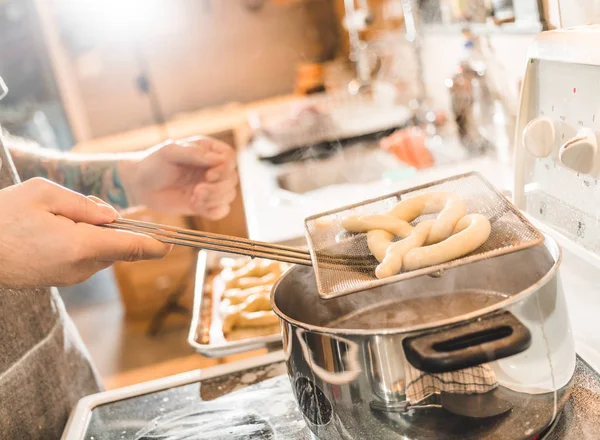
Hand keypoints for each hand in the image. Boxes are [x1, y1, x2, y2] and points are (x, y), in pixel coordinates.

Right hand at [0, 178, 170, 287]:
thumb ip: (85, 205)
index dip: (156, 244)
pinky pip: (87, 258)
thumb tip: (114, 217)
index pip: (133, 247)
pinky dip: (83, 243)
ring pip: (103, 252)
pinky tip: (54, 231)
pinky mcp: (62, 279)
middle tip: (80, 210)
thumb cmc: (3, 218)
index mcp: (81, 246)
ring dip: (96, 235)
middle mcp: (81, 267)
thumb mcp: (43, 194)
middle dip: (113, 227)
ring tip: (57, 220)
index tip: (173, 242)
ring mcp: (72, 277)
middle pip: (118, 246)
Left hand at [119, 136, 237, 219]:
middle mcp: (213, 168)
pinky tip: (195, 206)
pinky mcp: (205, 204)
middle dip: (218, 188)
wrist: (140, 185)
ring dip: (214, 199)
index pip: (230, 157)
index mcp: (208, 151)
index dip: (224, 168)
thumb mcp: (170, 151)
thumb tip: (218, 160)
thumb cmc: (153, 163)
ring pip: (229, 195)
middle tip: (198, 190)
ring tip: (194, 198)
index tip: (208, 175)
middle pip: (232, 179)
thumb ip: (194, 153)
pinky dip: (213, 211)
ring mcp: (210, 187)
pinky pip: (221, 211)